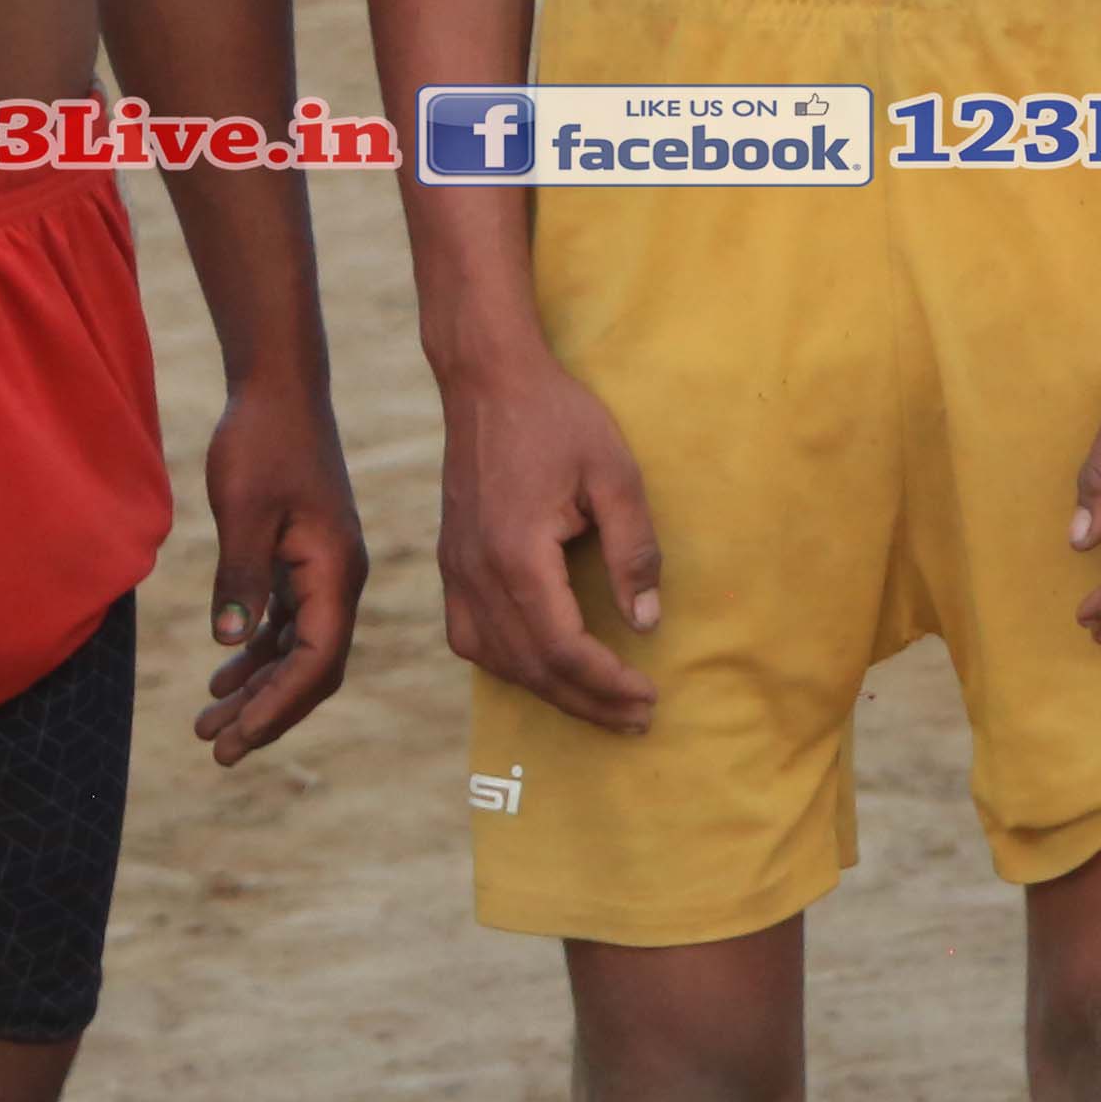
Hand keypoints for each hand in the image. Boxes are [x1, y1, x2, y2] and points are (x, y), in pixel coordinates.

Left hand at [192, 383, 368, 763]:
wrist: (279, 388)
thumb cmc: (263, 441)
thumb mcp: (245, 509)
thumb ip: (241, 577)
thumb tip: (232, 644)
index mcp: (335, 570)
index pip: (316, 660)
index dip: (278, 706)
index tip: (236, 740)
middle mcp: (339, 578)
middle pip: (312, 667)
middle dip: (267, 713)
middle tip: (216, 751)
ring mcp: (324, 569)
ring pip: (298, 650)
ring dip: (258, 690)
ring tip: (208, 726)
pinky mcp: (304, 558)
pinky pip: (287, 624)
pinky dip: (258, 654)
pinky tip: (224, 677)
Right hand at [435, 354, 665, 732]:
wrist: (488, 381)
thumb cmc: (557, 419)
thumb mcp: (615, 474)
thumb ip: (633, 551)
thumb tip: (645, 623)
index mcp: (516, 556)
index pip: (563, 648)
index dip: (607, 682)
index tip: (649, 696)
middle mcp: (476, 575)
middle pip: (532, 667)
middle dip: (588, 701)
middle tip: (637, 720)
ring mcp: (456, 572)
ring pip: (498, 661)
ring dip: (551, 692)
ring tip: (602, 705)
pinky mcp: (451, 564)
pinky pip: (471, 639)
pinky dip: (510, 667)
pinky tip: (543, 671)